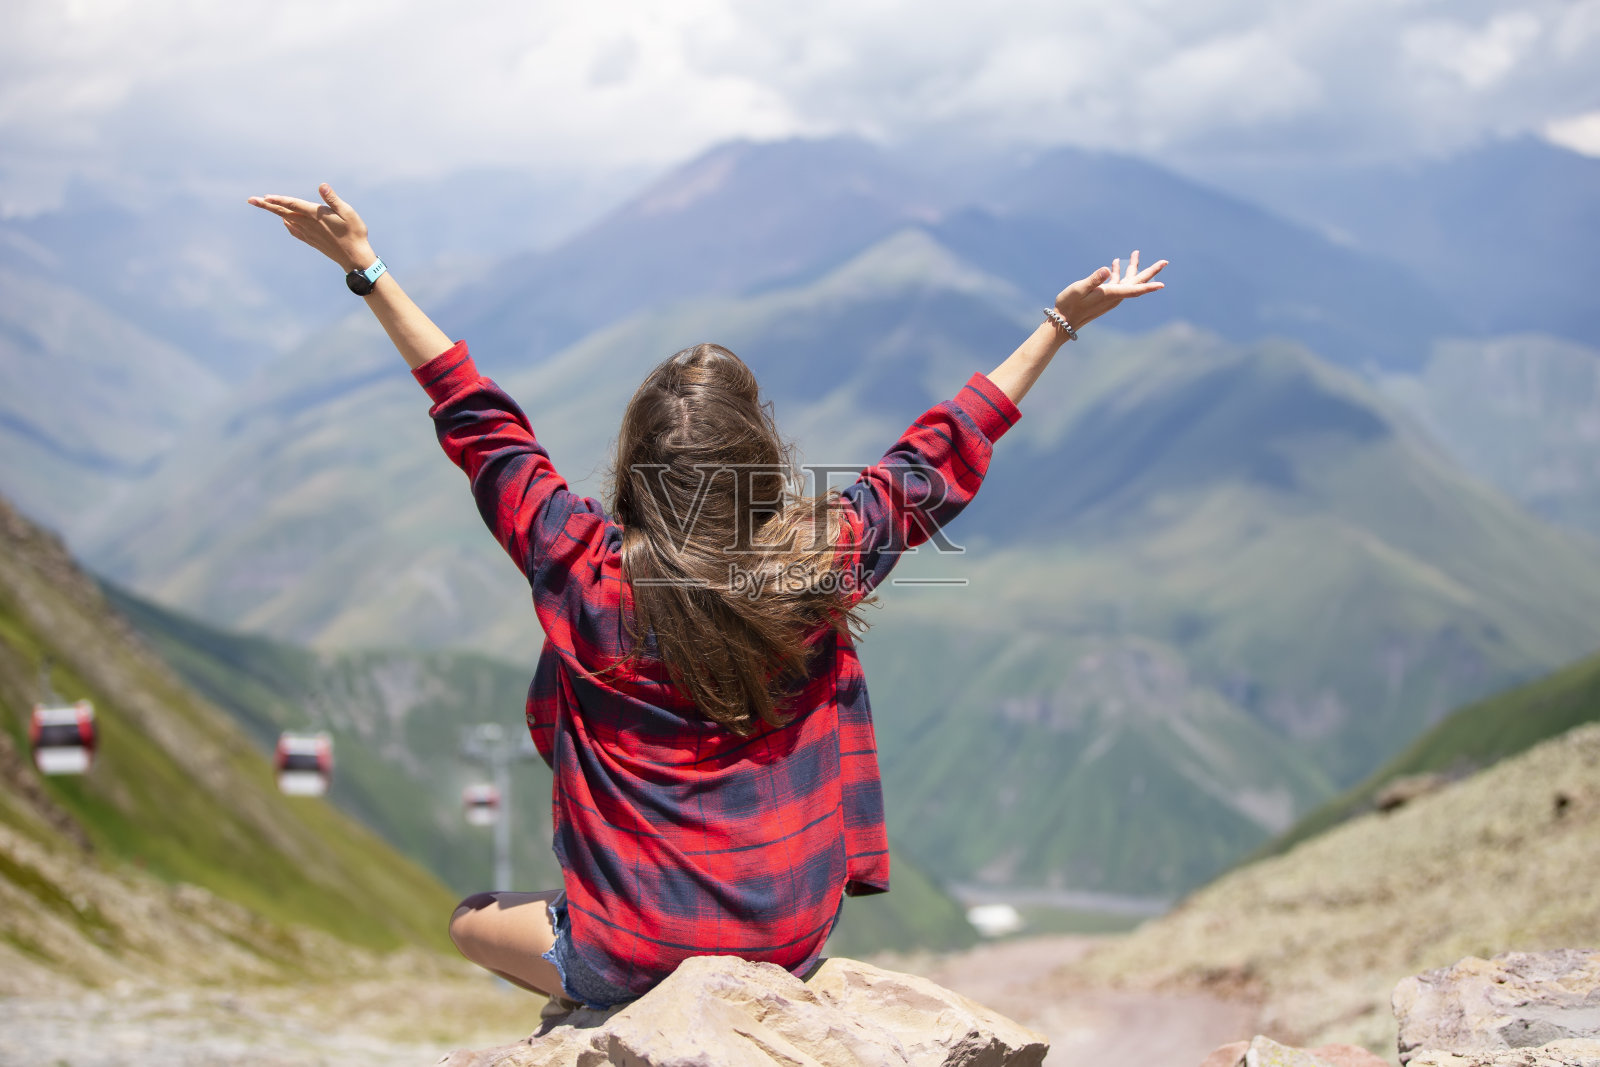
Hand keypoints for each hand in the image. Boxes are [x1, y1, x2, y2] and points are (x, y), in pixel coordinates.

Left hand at [247, 184, 375, 272]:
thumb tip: (321, 186)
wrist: (355, 258)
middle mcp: (308, 224)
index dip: (278, 200)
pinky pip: (294, 231)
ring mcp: (308, 234)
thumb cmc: (355, 233)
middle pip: (284, 212)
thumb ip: (332, 199)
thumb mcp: (348, 213)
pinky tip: (285, 222)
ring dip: (275, 212)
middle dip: (267, 205)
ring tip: (265, 205)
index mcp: (316, 215)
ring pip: (287, 220)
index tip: (264, 197)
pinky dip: (287, 224)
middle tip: (251, 200)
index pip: (293, 205)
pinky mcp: (311, 240)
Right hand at [1054, 251, 1167, 331]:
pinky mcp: (1104, 297)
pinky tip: (1114, 264)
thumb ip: (1094, 279)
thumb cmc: (1069, 304)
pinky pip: (1116, 282)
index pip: (1134, 289)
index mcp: (1111, 294)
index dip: (1149, 286)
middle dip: (1151, 271)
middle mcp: (1114, 296)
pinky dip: (1118, 272)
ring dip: (1132, 267)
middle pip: (1137, 282)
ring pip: (1127, 281)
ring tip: (1136, 253)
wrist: (1063, 322)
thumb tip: (1106, 270)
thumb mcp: (1079, 289)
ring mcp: (1110, 297)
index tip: (1162, 284)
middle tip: (1165, 262)